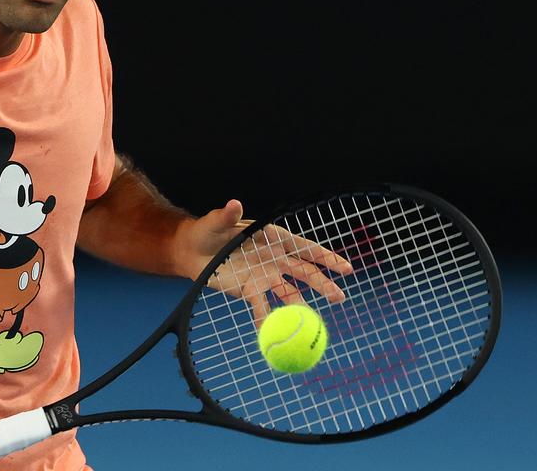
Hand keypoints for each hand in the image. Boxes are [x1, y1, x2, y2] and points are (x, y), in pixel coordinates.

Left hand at [174, 200, 354, 326]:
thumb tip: (235, 204)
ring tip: (312, 323)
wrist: (191, 251)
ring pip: (290, 292)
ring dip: (302, 306)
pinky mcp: (251, 290)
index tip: (345, 268)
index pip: (305, 247)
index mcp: (274, 237)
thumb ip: (226, 215)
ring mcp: (265, 275)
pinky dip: (268, 319)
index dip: (326, 257)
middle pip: (304, 272)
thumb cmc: (208, 230)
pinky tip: (273, 332)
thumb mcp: (215, 221)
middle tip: (339, 297)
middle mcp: (275, 257)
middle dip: (323, 284)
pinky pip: (263, 306)